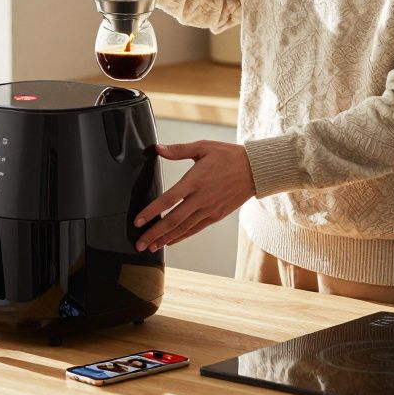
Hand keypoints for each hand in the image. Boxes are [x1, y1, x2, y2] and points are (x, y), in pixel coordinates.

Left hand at [134, 141, 255, 252]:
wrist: (255, 170)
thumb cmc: (229, 156)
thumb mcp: (203, 147)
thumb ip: (179, 150)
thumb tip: (158, 148)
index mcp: (195, 180)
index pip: (168, 200)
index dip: (151, 212)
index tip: (138, 221)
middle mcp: (201, 198)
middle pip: (173, 220)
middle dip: (154, 234)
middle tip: (139, 244)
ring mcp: (209, 209)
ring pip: (183, 228)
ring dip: (165, 239)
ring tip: (150, 247)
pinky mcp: (216, 215)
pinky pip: (195, 229)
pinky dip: (181, 236)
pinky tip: (170, 241)